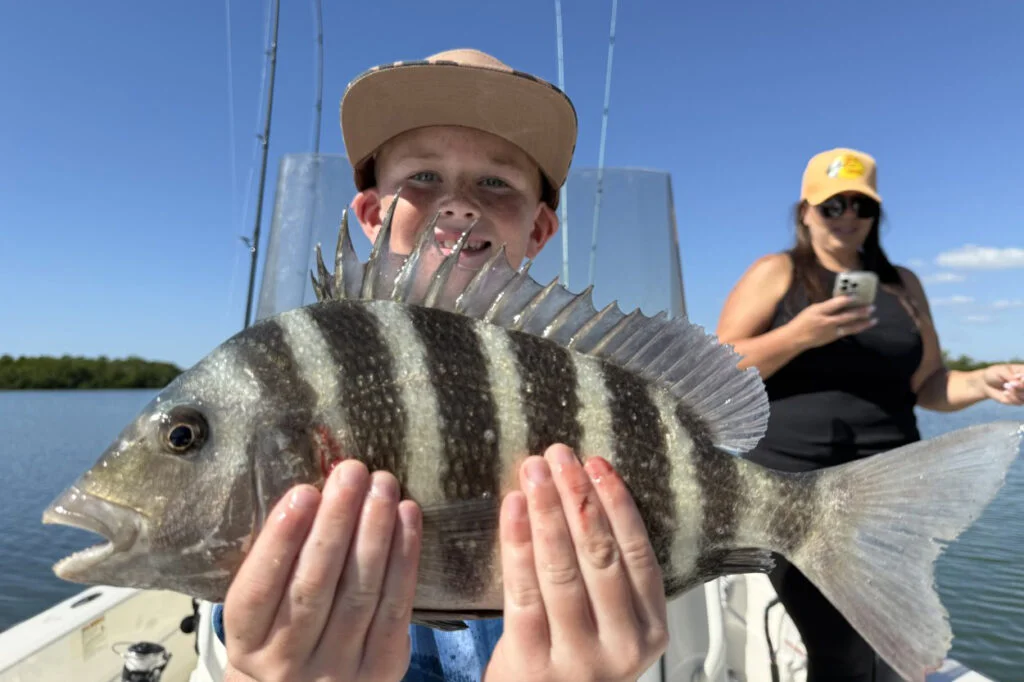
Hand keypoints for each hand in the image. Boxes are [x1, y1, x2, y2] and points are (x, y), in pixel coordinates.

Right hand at [222, 460, 420, 681]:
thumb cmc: (282, 631)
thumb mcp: (260, 610)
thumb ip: (279, 563)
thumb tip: (316, 492)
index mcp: (247, 642)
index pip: (259, 589)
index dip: (281, 540)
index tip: (303, 492)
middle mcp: (288, 661)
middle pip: (314, 586)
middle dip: (336, 522)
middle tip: (352, 472)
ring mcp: (337, 669)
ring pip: (359, 592)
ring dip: (375, 531)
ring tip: (382, 485)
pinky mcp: (382, 668)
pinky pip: (396, 606)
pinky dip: (405, 557)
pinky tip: (408, 516)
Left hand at [484, 444, 668, 681]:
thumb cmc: (574, 662)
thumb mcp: (611, 627)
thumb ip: (611, 579)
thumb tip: (591, 493)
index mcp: (650, 631)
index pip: (639, 555)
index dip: (618, 504)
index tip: (597, 464)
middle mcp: (621, 646)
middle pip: (600, 556)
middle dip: (578, 498)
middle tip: (560, 456)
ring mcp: (577, 657)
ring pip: (562, 570)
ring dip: (548, 511)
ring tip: (534, 471)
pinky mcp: (532, 662)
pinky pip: (523, 591)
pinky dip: (517, 543)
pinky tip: (512, 507)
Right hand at [788, 295, 876, 349]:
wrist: (796, 338)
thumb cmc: (803, 321)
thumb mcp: (812, 309)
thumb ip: (826, 306)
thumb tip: (842, 302)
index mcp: (819, 311)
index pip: (835, 304)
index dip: (846, 300)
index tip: (856, 296)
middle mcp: (826, 321)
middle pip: (846, 316)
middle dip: (860, 312)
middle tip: (872, 307)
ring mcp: (831, 331)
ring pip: (850, 327)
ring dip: (863, 323)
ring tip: (874, 319)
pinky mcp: (833, 338)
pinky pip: (847, 332)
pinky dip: (857, 328)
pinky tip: (863, 325)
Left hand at [977, 363, 1023, 405]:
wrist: (986, 383)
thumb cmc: (994, 374)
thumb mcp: (1001, 371)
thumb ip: (1010, 376)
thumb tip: (1018, 383)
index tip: (1019, 378)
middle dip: (1021, 387)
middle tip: (1011, 384)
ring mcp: (1023, 392)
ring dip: (1016, 392)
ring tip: (1006, 386)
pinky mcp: (1018, 400)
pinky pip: (1019, 402)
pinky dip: (1012, 398)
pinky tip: (1005, 392)